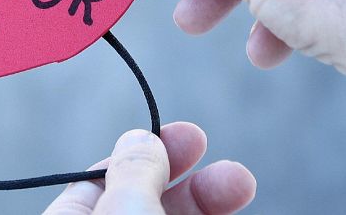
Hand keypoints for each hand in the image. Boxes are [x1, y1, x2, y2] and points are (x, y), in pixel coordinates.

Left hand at [42, 123, 254, 214]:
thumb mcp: (125, 213)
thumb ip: (134, 173)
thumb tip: (141, 138)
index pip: (102, 180)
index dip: (147, 155)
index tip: (192, 138)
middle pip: (145, 203)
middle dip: (192, 182)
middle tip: (232, 172)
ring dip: (209, 203)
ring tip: (243, 186)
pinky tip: (230, 211)